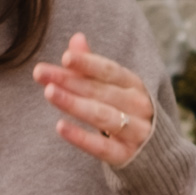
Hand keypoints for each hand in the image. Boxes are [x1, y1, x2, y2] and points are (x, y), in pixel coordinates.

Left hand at [36, 31, 155, 169]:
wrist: (156, 156)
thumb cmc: (126, 114)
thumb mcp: (115, 89)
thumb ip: (93, 67)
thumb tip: (76, 38)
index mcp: (134, 85)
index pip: (108, 70)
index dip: (87, 63)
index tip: (65, 57)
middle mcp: (138, 106)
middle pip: (100, 91)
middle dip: (69, 80)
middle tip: (40, 73)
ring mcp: (135, 132)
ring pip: (102, 116)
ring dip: (74, 103)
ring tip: (49, 92)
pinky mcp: (125, 156)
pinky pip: (101, 147)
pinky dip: (81, 137)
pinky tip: (60, 126)